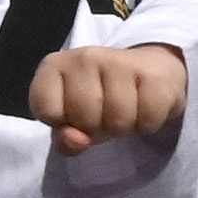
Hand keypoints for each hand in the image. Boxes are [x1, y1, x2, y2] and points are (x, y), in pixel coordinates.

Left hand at [26, 41, 188, 153]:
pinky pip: (147, 120)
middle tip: (105, 114)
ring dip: (125, 128)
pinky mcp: (152, 73)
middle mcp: (83, 57)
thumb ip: (64, 137)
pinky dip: (148, 124)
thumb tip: (76, 140)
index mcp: (54, 66)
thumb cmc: (102, 98)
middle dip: (98, 128)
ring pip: (117, 121)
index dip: (62, 124)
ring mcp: (119, 62)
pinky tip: (145, 108)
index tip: (74, 114)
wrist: (152, 70)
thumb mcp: (73, 119)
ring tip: (126, 111)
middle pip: (84, 119)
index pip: (46, 110)